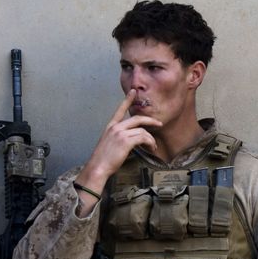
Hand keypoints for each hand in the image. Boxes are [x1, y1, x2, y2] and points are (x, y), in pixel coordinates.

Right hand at [73, 90, 162, 213]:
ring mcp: (120, 133)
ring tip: (153, 146)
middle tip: (159, 124)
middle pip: (138, 119)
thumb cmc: (103, 160)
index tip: (133, 92)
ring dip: (151, 139)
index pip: (120, 110)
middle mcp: (116, 127)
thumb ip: (119, 138)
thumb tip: (132, 140)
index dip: (127, 100)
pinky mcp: (126, 141)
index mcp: (110, 127)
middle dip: (151, 121)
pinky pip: (143, 138)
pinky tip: (151, 148)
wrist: (98, 167)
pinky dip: (150, 143)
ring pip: (143, 131)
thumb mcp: (109, 144)